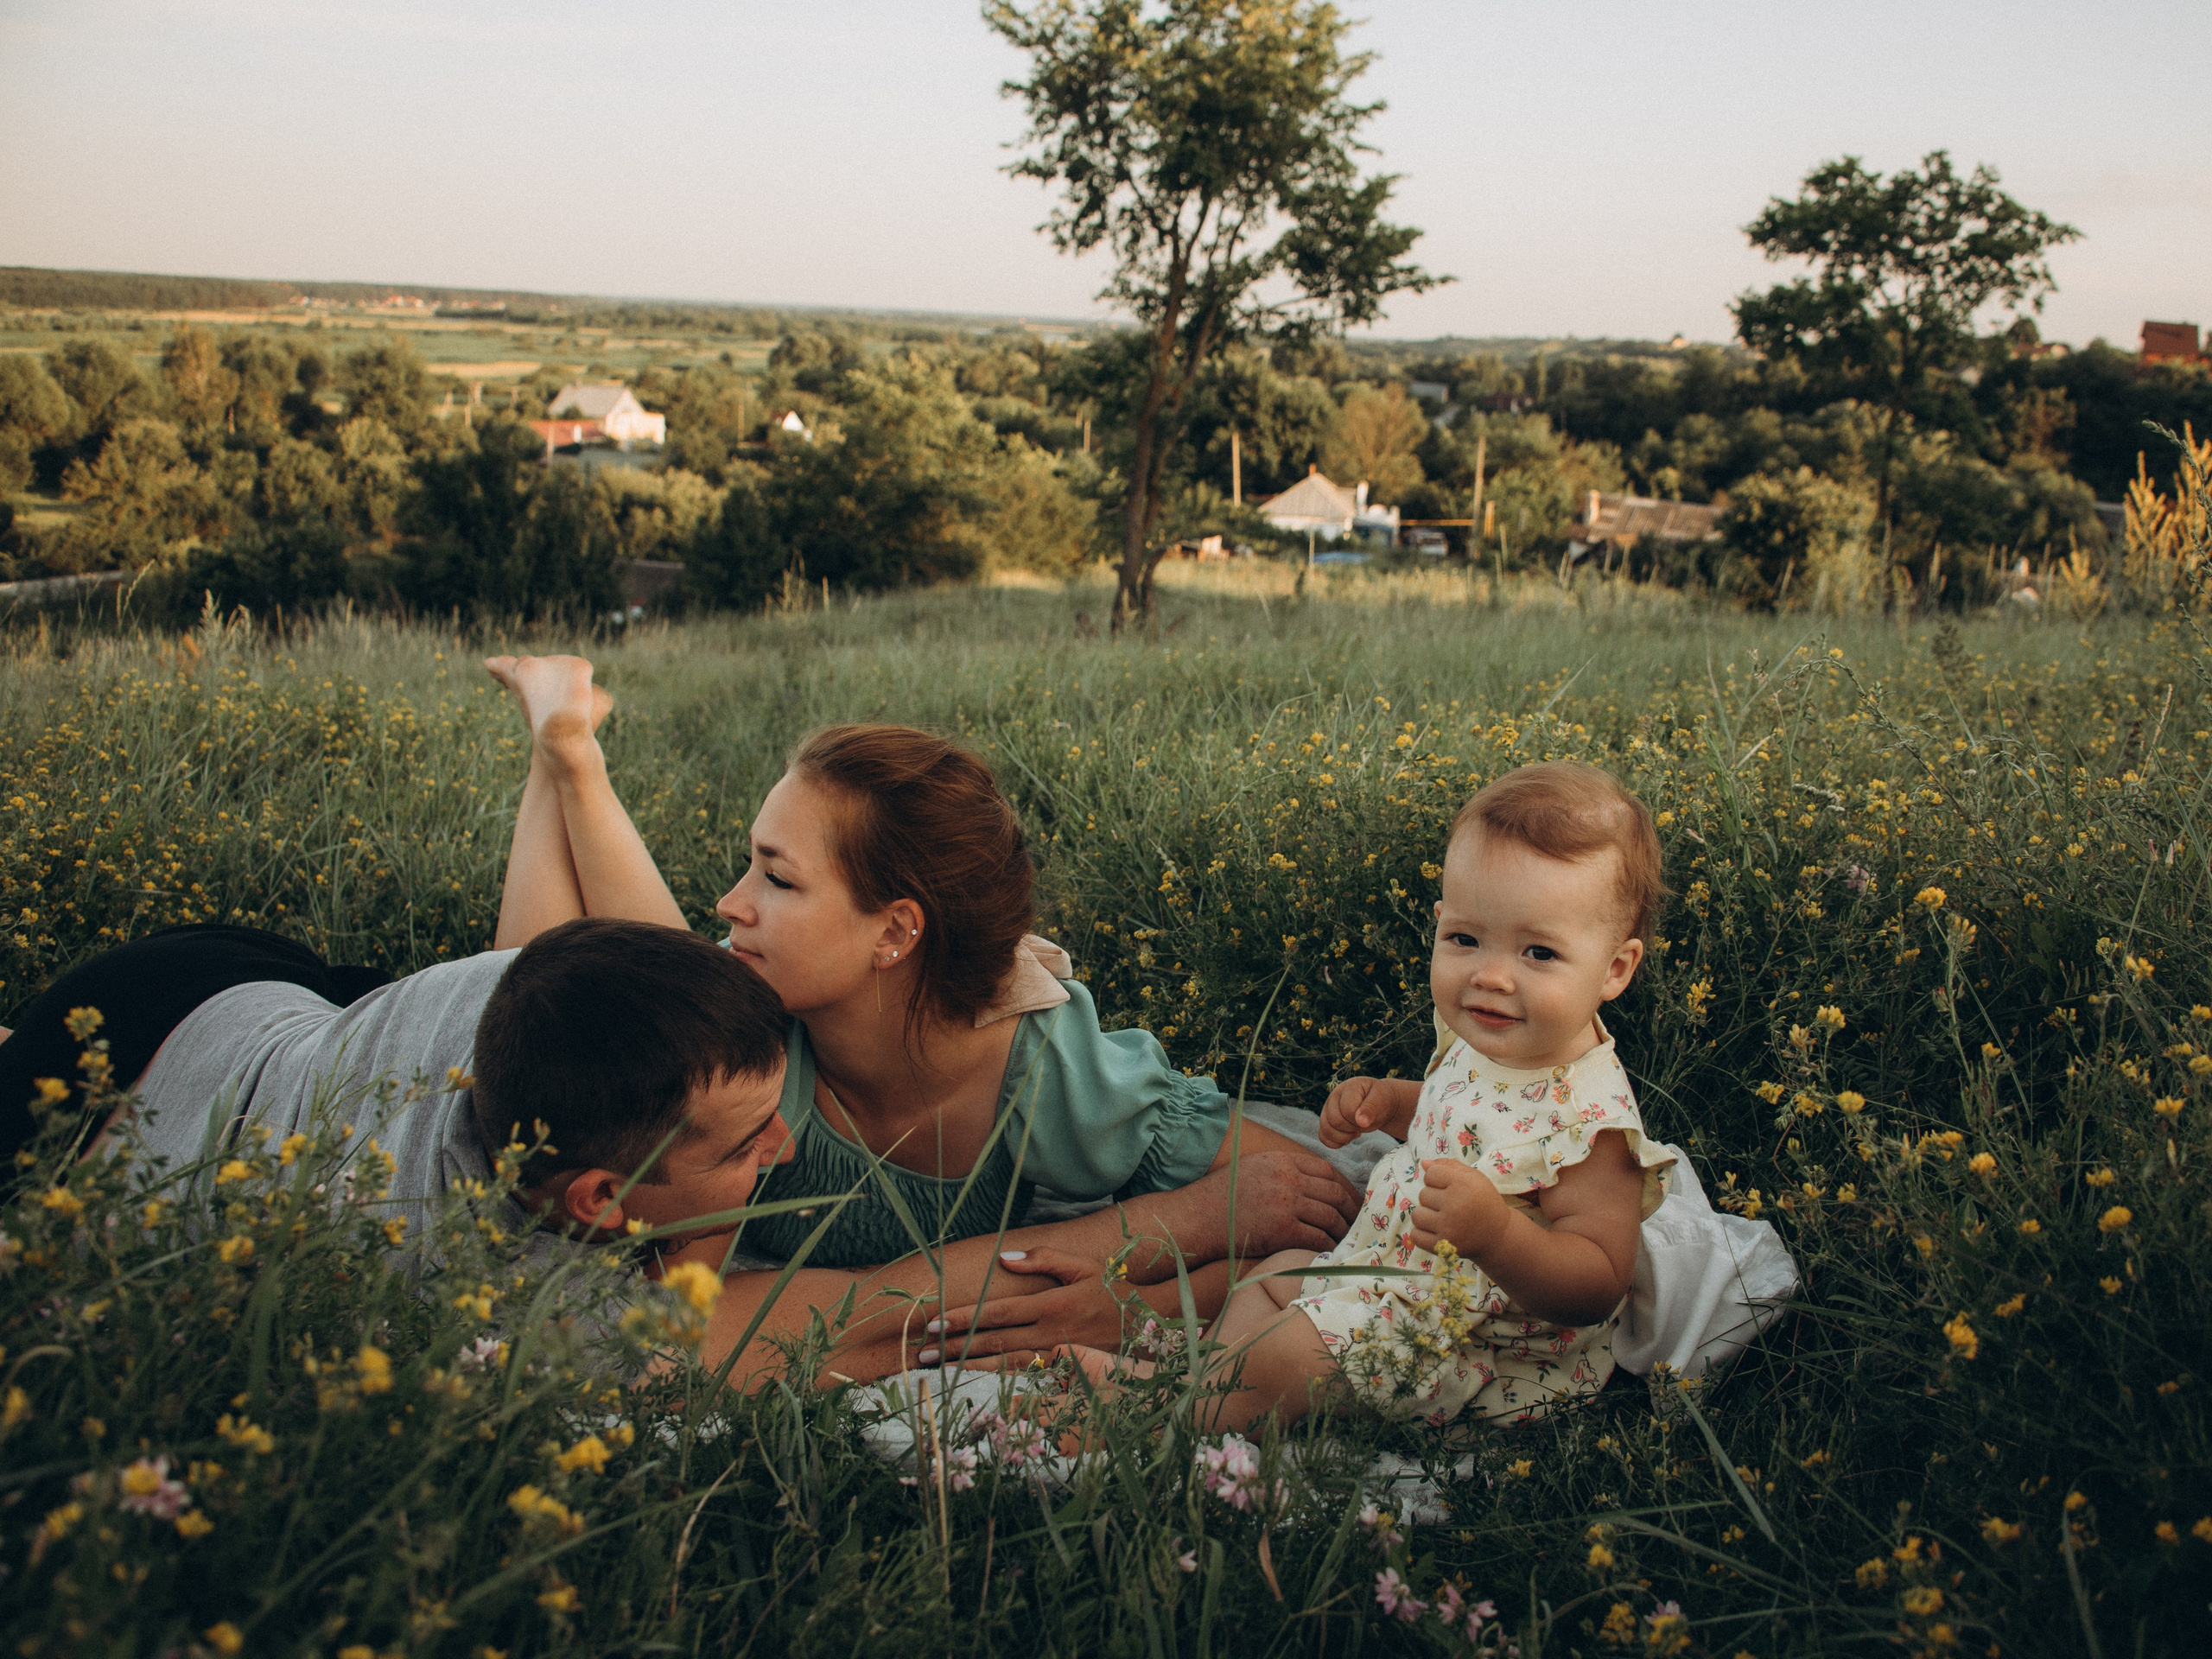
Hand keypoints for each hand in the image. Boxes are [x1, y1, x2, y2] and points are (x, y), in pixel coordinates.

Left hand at [919, 1247, 1131, 1367]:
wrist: (1147, 1323)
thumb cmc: (1111, 1288)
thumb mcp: (1082, 1266)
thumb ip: (1044, 1259)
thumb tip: (1006, 1257)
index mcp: (1051, 1305)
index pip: (998, 1312)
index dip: (965, 1318)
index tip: (937, 1321)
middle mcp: (1050, 1333)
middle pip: (994, 1341)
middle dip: (957, 1346)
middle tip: (923, 1351)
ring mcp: (1056, 1355)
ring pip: (1004, 1363)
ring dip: (970, 1365)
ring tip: (939, 1367)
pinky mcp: (1063, 1370)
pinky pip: (1024, 1375)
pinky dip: (996, 1376)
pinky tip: (974, 1376)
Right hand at [1209, 1150, 1360, 1255]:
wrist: (1198, 1217)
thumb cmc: (1220, 1196)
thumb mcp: (1253, 1167)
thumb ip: (1281, 1170)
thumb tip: (1311, 1184)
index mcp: (1281, 1159)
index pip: (1326, 1168)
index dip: (1344, 1185)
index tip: (1351, 1198)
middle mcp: (1287, 1178)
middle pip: (1334, 1192)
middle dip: (1350, 1209)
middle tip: (1357, 1222)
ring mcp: (1286, 1203)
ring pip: (1330, 1216)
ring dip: (1342, 1230)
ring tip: (1346, 1239)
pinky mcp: (1283, 1229)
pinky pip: (1318, 1238)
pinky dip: (1328, 1246)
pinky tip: (1330, 1252)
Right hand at [1319, 1076, 1395, 1146]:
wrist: (1379, 1103)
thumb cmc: (1380, 1099)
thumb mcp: (1381, 1100)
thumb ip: (1371, 1108)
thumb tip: (1361, 1122)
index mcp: (1349, 1087)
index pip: (1347, 1110)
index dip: (1358, 1120)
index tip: (1368, 1119)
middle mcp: (1334, 1096)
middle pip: (1335, 1121)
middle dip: (1351, 1129)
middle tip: (1362, 1126)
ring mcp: (1328, 1108)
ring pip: (1326, 1129)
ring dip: (1343, 1137)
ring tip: (1356, 1133)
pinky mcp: (1326, 1120)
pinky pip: (1323, 1136)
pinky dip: (1334, 1143)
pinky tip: (1347, 1140)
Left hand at [1407, 1159, 1510, 1257]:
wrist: (1498, 1235)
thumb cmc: (1484, 1202)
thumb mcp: (1474, 1178)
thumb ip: (1449, 1166)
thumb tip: (1423, 1163)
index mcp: (1464, 1184)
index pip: (1431, 1174)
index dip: (1437, 1179)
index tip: (1449, 1186)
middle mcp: (1455, 1205)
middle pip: (1423, 1194)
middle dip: (1433, 1198)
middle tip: (1450, 1205)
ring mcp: (1448, 1228)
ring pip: (1417, 1215)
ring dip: (1426, 1216)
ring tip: (1441, 1218)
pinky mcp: (1443, 1246)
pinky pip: (1415, 1236)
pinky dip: (1421, 1233)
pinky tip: (1435, 1230)